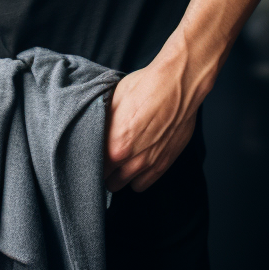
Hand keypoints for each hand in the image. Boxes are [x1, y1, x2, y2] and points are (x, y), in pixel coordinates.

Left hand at [104, 52, 198, 192]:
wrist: (177, 83)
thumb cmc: (144, 86)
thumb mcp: (113, 99)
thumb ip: (102, 123)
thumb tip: (92, 130)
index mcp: (115, 145)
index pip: (93, 167)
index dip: (91, 160)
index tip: (92, 153)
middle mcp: (132, 161)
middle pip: (109, 182)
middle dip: (106, 170)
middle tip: (106, 155)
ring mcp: (150, 165)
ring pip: (125, 185)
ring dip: (122, 175)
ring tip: (122, 159)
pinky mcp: (165, 163)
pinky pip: (144, 184)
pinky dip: (138, 177)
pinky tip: (137, 161)